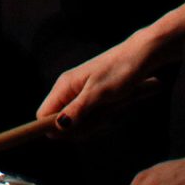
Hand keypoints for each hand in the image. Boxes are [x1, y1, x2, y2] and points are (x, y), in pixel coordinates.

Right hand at [37, 36, 152, 129]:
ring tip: (112, 108)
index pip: (43, 114)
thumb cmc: (120, 70)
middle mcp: (68, 89)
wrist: (141, 55)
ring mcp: (80, 93)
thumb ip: (77, 110)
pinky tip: (115, 108)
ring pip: (79, 121)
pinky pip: (91, 116)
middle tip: (102, 117)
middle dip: (82, 126)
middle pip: (62, 122)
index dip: (56, 127)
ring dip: (96, 122)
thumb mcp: (99, 93)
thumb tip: (58, 125)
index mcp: (64, 85)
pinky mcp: (93, 97)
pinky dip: (103, 117)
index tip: (77, 129)